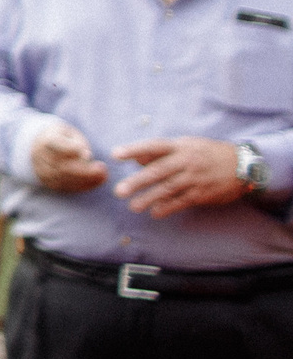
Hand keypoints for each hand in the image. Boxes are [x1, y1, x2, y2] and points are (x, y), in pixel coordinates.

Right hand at [31, 122, 107, 194]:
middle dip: (84, 170)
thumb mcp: (70, 134)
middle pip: (61, 165)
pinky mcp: (48, 182)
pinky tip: (96, 182)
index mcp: (45, 139)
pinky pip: (66, 187)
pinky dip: (82, 186)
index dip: (70, 149)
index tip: (89, 153)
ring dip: (86, 179)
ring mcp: (42, 170)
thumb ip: (77, 143)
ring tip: (103, 176)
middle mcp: (40, 156)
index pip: (54, 144)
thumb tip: (86, 156)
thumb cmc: (63, 138)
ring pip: (64, 178)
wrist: (42, 146)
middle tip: (102, 169)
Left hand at [110, 137, 246, 217]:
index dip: (134, 149)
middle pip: (158, 171)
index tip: (115, 154)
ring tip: (134, 206)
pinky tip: (156, 212)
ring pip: (169, 188)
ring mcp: (195, 178)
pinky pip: (182, 201)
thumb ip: (161, 153)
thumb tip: (136, 159)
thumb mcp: (186, 146)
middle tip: (119, 191)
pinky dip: (168, 207)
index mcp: (180, 147)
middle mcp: (187, 161)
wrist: (242, 165)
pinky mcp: (203, 193)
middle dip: (138, 182)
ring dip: (149, 198)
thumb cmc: (206, 154)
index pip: (154, 146)